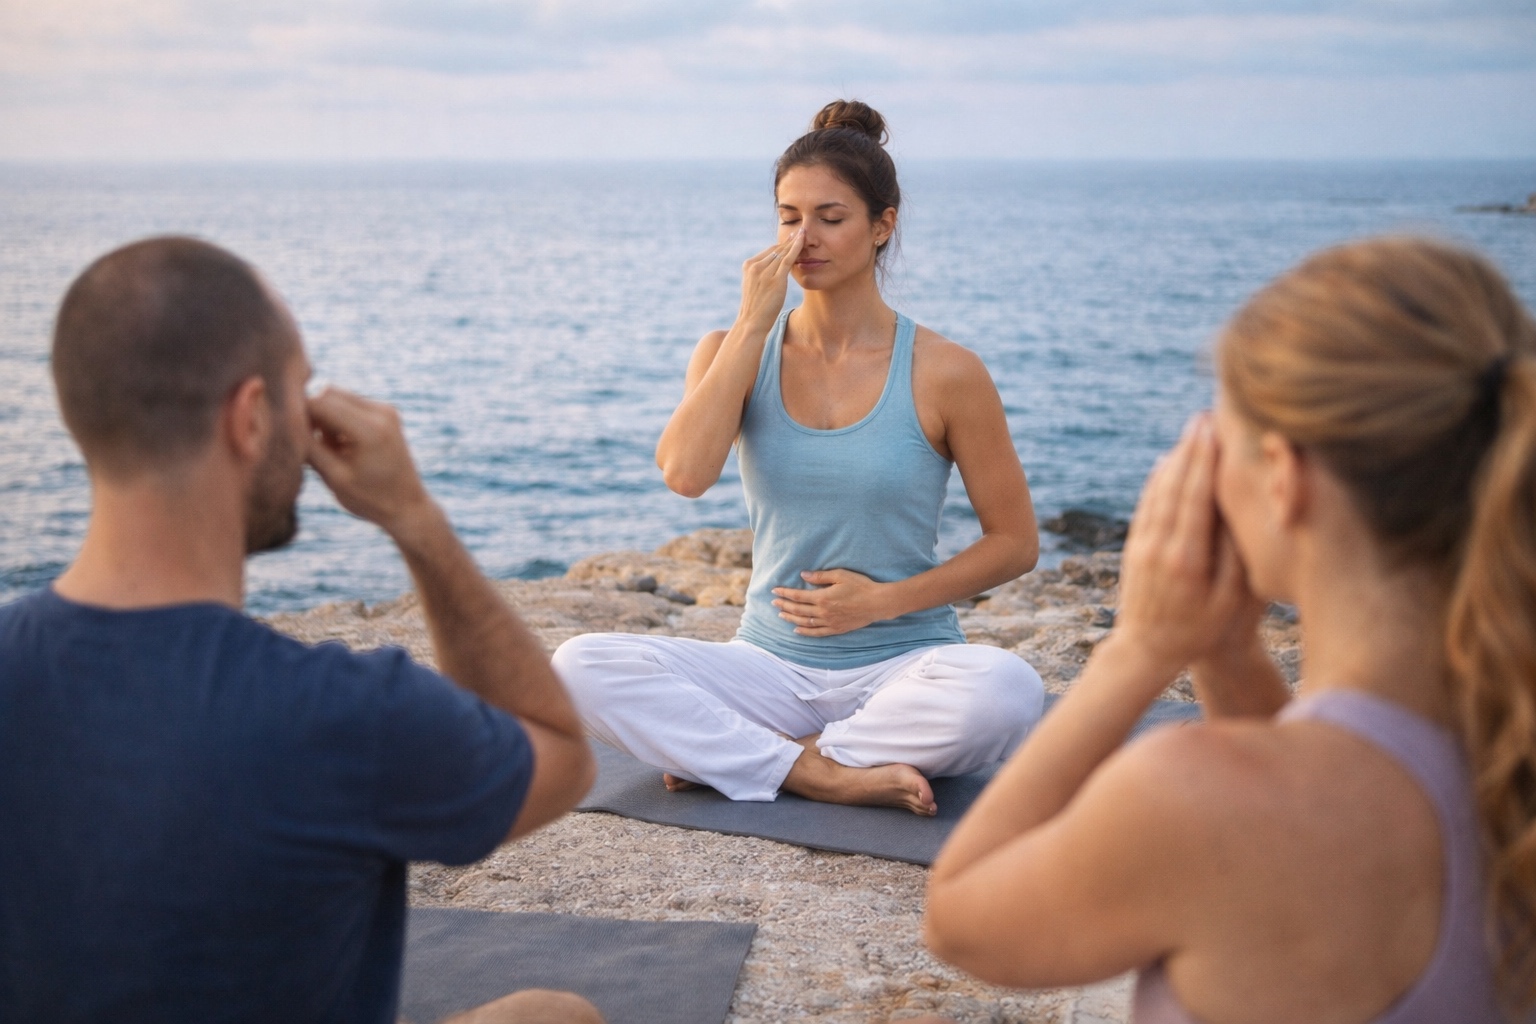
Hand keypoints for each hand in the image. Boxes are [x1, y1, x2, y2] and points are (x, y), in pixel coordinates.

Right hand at [305, 386, 435, 538]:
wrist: (408, 506)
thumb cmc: (370, 499)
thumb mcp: (333, 477)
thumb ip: (308, 447)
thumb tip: (283, 421)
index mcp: (370, 429)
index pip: (319, 402)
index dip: (298, 416)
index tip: (292, 437)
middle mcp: (382, 412)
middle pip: (328, 393)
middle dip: (313, 415)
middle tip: (314, 447)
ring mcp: (386, 410)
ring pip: (337, 396)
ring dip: (326, 417)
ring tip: (332, 450)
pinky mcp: (386, 412)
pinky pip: (350, 404)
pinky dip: (339, 419)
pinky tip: (344, 446)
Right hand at [736, 229, 804, 332]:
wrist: (751, 323)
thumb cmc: (755, 309)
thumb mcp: (755, 287)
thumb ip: (762, 275)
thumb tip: (774, 271)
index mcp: (749, 265)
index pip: (768, 252)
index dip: (782, 246)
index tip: (793, 238)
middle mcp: (755, 266)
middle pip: (776, 250)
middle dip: (789, 241)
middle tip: (802, 231)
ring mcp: (764, 272)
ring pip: (782, 253)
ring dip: (794, 242)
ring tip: (805, 233)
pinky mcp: (775, 279)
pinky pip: (788, 259)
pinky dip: (796, 248)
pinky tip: (803, 240)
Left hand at [772, 568, 891, 635]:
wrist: (877, 603)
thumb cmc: (861, 586)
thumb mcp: (841, 575)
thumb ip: (821, 577)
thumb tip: (804, 575)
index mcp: (823, 597)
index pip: (798, 596)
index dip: (785, 593)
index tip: (775, 591)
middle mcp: (823, 612)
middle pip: (798, 610)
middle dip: (784, 606)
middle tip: (773, 603)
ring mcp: (829, 622)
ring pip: (804, 622)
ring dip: (791, 619)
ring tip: (781, 615)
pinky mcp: (836, 629)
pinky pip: (817, 633)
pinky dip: (805, 632)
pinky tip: (797, 630)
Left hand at [1114, 414, 1258, 678]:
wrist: (1145, 651)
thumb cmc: (1200, 630)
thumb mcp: (1229, 602)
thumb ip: (1233, 558)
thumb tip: (1235, 512)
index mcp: (1187, 558)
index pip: (1197, 498)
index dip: (1205, 461)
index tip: (1215, 431)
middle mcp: (1160, 546)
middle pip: (1176, 486)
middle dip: (1191, 450)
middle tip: (1204, 418)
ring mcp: (1143, 545)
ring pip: (1158, 492)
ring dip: (1174, 459)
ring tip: (1190, 433)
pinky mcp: (1134, 547)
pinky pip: (1146, 505)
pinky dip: (1157, 481)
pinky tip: (1166, 463)